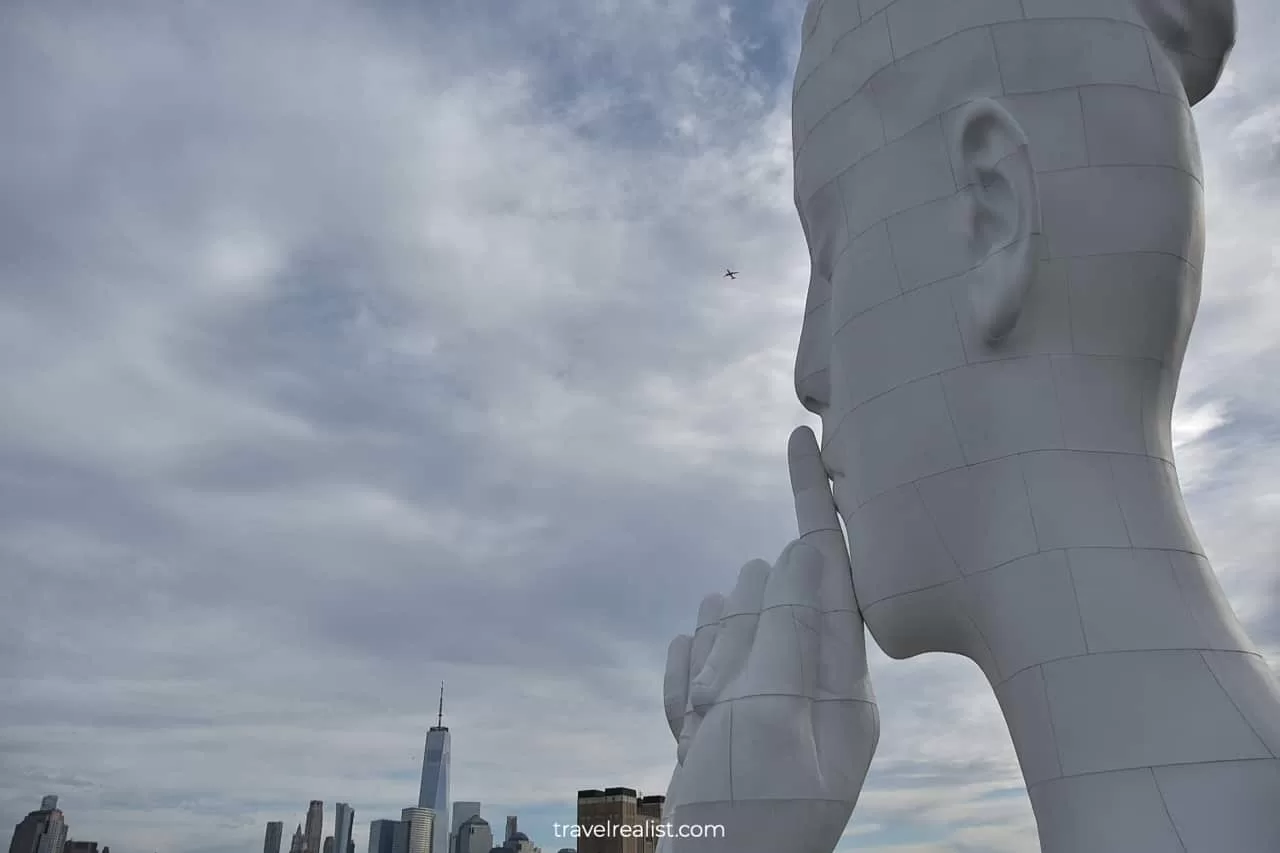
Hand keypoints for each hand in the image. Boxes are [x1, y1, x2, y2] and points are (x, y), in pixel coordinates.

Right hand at [656, 427, 877, 852]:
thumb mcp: (770, 717)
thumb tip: (800, 552)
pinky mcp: (729, 722)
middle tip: (724, 708)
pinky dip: (681, 690)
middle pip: (768, 602)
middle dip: (736, 635)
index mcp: (843, 685)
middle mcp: (813, 689)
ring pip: (724, 630)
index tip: (804, 437)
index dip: (816, 500)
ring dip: (704, 668)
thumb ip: (786, 630)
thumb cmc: (746, 817)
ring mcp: (769, 706)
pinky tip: (687, 728)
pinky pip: (694, 667)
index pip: (833, 570)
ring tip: (707, 727)